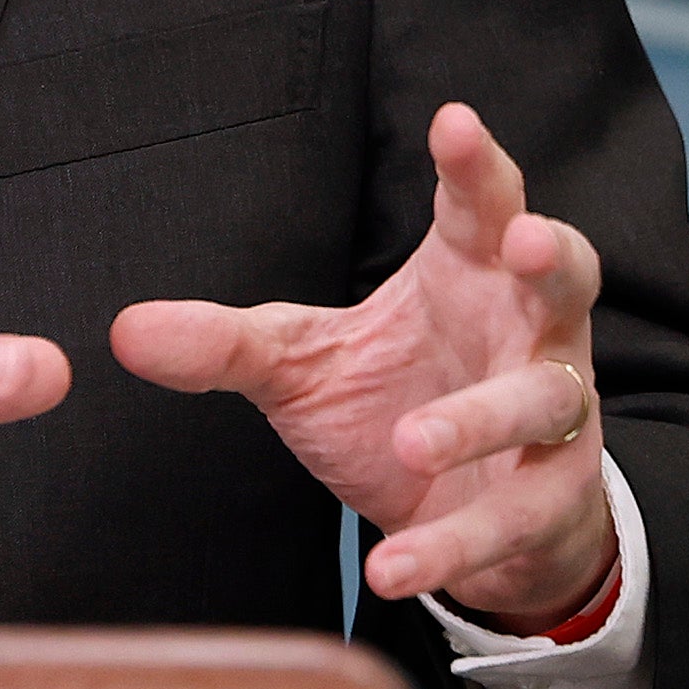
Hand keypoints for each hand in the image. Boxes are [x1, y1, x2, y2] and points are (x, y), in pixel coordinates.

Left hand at [111, 102, 614, 630]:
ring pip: (544, 402)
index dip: (473, 163)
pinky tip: (389, 568)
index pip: (480, 204)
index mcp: (468, 273)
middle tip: (520, 241)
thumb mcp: (300, 367)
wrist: (466, 517)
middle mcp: (528, 330)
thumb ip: (223, 345)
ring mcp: (553, 416)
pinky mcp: (550, 503)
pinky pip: (511, 520)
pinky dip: (451, 545)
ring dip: (481, 419)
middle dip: (549, 254)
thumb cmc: (394, 403)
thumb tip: (123, 331)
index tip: (450, 120)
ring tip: (414, 442)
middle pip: (565, 275)